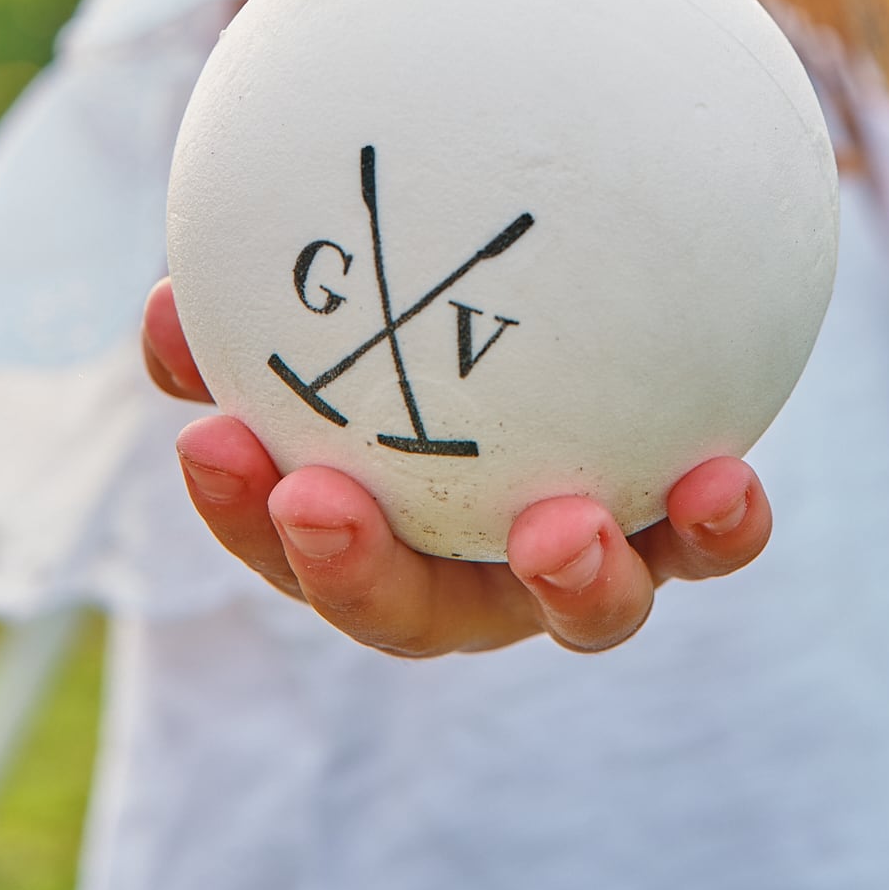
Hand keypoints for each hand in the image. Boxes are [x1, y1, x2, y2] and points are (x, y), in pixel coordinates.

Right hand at [143, 278, 771, 656]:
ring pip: (580, 610)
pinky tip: (724, 471)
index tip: (207, 438)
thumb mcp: (363, 274)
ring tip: (559, 527)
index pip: (300, 537)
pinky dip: (716, 522)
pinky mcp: (695, 527)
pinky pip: (710, 540)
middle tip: (316, 499)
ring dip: (567, 580)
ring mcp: (593, 555)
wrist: (618, 280)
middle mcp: (484, 563)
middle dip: (357, 577)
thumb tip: (164, 304)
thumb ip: (269, 296)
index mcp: (392, 522)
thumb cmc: (451, 283)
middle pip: (417, 615)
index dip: (243, 511)